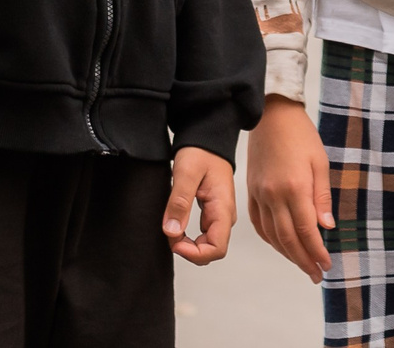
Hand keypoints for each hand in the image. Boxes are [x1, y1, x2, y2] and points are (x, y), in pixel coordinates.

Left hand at [163, 145, 235, 265]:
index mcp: (223, 208)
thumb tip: (172, 232)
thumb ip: (179, 202)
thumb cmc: (201, 151)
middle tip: (169, 234)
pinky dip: (188, 237)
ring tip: (170, 228)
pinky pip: (203, 235)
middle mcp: (225, 216)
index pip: (216, 248)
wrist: (208, 139)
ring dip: (187, 244)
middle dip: (188, 250)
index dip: (194, 253)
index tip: (175, 241)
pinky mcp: (212, 213)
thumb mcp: (186, 173)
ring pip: (207, 244)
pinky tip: (176, 225)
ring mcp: (219, 215)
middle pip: (212, 251)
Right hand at [247, 97, 334, 281]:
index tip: (326, 266)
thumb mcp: (320, 163)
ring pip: (272, 235)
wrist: (272, 116)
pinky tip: (281, 247)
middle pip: (287, 238)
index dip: (316, 251)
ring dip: (287, 254)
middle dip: (303, 260)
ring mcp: (259, 195)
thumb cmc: (302, 136)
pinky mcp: (251, 192)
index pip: (305, 230)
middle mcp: (274, 195)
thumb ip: (322, 198)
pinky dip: (270, 239)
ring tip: (302, 265)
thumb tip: (327, 228)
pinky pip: (259, 224)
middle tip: (316, 275)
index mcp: (294, 187)